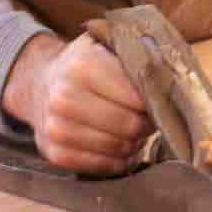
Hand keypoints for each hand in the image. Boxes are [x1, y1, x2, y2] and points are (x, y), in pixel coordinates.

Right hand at [2, 32, 151, 175]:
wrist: (41, 84)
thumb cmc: (85, 63)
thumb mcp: (107, 44)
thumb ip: (138, 53)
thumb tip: (170, 73)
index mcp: (82, 65)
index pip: (137, 96)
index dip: (156, 101)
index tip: (161, 100)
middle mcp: (64, 97)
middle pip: (129, 124)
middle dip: (146, 124)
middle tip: (149, 118)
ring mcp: (56, 128)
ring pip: (117, 148)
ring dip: (133, 143)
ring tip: (134, 130)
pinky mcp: (53, 153)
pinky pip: (100, 166)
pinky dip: (117, 161)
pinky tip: (120, 148)